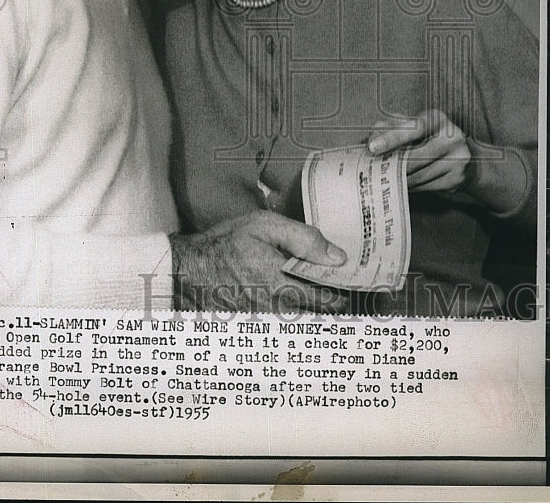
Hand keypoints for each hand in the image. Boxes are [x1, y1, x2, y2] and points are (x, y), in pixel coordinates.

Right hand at [170, 211, 347, 312]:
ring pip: (306, 317)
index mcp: (284, 285)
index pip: (329, 300)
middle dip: (336, 299)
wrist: (189, 270)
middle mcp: (279, 309)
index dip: (347, 291)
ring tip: (326, 287)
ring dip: (319, 305)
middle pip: (321, 313)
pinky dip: (299, 309)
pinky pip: (288, 319)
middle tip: (349, 285)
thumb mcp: (264, 226)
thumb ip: (303, 239)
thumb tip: (337, 256)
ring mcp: (269, 319)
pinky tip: (299, 294)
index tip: (359, 282)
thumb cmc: (225, 244)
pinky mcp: (259, 322)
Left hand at [367, 108, 471, 194]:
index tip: (372, 147)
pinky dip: (411, 187)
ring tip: (384, 178)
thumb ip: (390, 127)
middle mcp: (452, 138)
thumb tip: (371, 139)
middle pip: (414, 157)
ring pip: (418, 175)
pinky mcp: (456, 179)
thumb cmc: (430, 138)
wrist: (465, 157)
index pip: (414, 128)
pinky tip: (402, 184)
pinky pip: (425, 187)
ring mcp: (457, 160)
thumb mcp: (413, 126)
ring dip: (398, 179)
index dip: (392, 138)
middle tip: (373, 169)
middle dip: (391, 165)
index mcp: (439, 120)